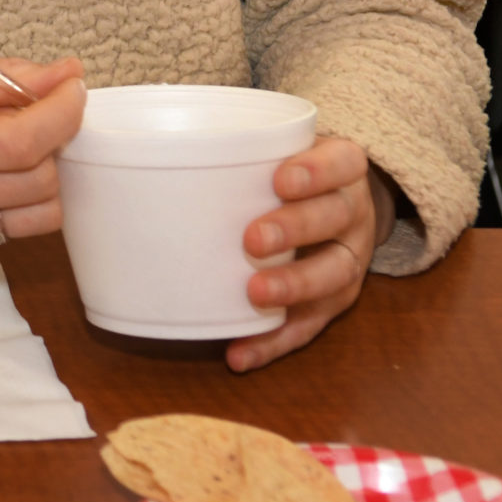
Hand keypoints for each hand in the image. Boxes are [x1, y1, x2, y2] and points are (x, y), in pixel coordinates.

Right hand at [0, 55, 83, 249]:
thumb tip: (66, 73)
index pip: (20, 141)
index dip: (61, 113)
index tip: (73, 86)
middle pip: (36, 178)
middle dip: (52, 137)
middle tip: (25, 107)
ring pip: (36, 211)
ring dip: (45, 170)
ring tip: (13, 139)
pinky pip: (17, 230)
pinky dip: (29, 197)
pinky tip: (2, 169)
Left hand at [226, 136, 394, 371]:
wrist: (336, 200)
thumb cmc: (287, 169)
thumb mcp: (279, 148)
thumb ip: (236, 152)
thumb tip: (147, 160)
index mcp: (343, 169)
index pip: (343, 162)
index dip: (317, 171)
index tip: (280, 180)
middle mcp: (353, 212)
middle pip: (336, 218)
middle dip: (296, 229)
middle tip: (253, 240)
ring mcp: (350, 257)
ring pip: (335, 274)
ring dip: (293, 286)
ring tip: (254, 294)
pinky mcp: (336, 300)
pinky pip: (310, 324)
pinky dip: (274, 340)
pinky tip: (241, 352)